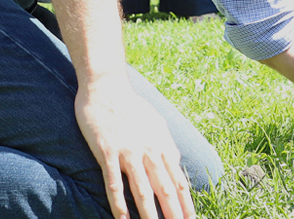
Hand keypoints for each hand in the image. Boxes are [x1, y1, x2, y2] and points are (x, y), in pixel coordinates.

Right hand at [76, 74, 194, 218]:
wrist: (107, 87)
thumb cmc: (131, 106)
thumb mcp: (156, 123)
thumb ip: (166, 143)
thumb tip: (176, 160)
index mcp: (162, 145)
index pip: (179, 181)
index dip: (186, 203)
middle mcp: (150, 150)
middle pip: (165, 189)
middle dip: (174, 214)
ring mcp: (129, 152)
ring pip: (143, 189)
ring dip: (150, 214)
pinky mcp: (107, 152)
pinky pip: (114, 182)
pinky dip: (119, 202)